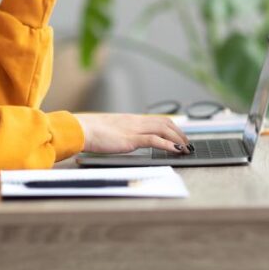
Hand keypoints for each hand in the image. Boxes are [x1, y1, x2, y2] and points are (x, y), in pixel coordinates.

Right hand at [73, 112, 191, 154]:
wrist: (81, 129)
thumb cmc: (90, 131)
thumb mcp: (109, 130)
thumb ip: (119, 133)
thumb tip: (121, 139)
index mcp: (131, 119)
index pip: (158, 119)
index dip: (172, 126)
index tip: (179, 134)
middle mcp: (135, 122)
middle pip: (165, 122)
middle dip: (179, 133)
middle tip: (188, 143)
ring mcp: (133, 130)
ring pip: (164, 129)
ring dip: (178, 139)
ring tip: (186, 148)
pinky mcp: (130, 139)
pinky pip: (154, 140)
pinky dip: (168, 145)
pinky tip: (176, 150)